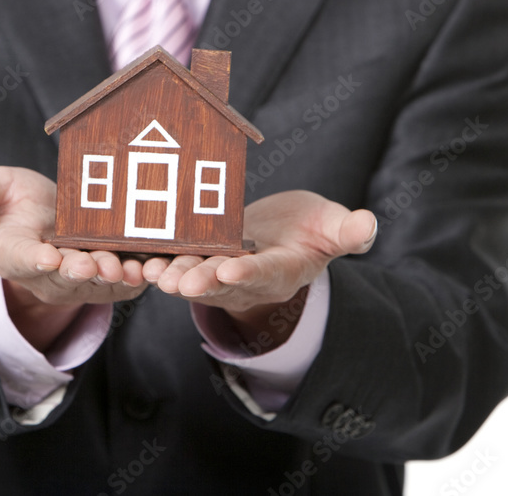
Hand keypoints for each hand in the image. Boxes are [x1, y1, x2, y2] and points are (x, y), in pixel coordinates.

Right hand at [0, 166, 147, 349]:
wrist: (39, 220)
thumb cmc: (12, 204)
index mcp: (13, 253)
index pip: (22, 259)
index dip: (35, 259)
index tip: (47, 257)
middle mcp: (45, 275)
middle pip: (64, 277)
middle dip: (80, 271)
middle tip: (93, 263)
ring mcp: (77, 280)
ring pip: (97, 284)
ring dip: (114, 278)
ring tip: (128, 269)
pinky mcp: (104, 278)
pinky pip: (122, 284)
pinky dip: (137, 278)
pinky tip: (151, 267)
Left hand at [142, 191, 376, 349]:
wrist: (281, 233)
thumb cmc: (310, 230)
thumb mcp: (332, 227)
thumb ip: (347, 232)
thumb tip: (369, 225)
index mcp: (281, 270)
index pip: (265, 273)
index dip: (249, 273)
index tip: (233, 270)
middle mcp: (246, 278)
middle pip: (222, 281)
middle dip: (201, 281)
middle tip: (180, 282)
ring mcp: (219, 272)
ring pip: (194, 275)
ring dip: (173, 274)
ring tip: (153, 272)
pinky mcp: (199, 260)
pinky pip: (176, 261)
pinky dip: (158, 260)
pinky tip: (138, 257)